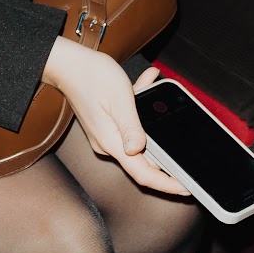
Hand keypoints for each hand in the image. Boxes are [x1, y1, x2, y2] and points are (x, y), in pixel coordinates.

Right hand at [43, 39, 185, 194]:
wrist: (67, 64)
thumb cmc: (90, 77)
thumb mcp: (119, 99)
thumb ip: (131, 127)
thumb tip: (139, 151)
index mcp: (111, 141)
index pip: (142, 173)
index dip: (165, 184)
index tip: (185, 188)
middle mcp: (108, 143)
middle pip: (144, 160)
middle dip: (165, 151)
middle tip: (186, 148)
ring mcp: (107, 134)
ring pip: (139, 137)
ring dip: (153, 121)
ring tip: (160, 93)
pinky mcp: (107, 124)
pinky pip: (131, 123)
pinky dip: (142, 106)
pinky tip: (148, 84)